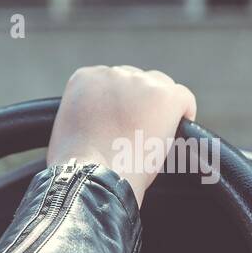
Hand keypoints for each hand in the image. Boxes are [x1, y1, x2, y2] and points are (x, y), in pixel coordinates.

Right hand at [46, 65, 197, 206]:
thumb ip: (85, 113)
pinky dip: (183, 114)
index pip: (109, 82)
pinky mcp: (166, 96)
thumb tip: (101, 121)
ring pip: (159, 89)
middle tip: (133, 134)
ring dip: (157, 109)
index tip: (117, 124)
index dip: (116, 105)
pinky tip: (174, 132)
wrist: (91, 178)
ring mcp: (141, 83)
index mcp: (85, 78)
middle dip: (136, 105)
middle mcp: (112, 73)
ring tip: (150, 137)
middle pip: (136, 82)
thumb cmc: (77, 165)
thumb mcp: (68, 128)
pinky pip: (183, 99)